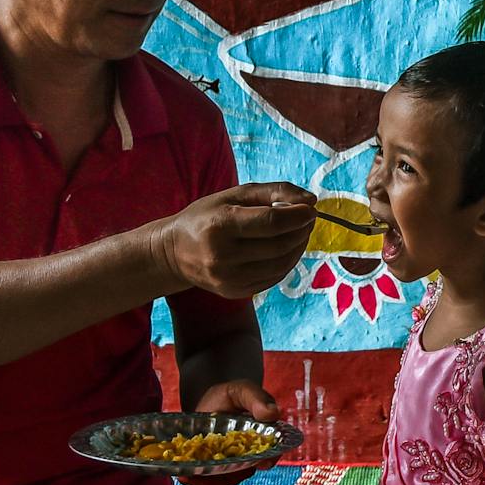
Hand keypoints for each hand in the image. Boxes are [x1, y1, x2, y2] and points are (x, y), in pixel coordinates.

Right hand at [158, 183, 317, 299]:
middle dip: (302, 230)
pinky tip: (286, 248)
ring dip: (299, 246)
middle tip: (307, 218)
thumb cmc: (207, 216)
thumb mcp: (235, 195)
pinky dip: (288, 261)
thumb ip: (274, 192)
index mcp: (220, 225)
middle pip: (280, 245)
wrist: (173, 253)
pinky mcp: (235, 292)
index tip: (310, 208)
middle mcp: (222, 256)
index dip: (298, 216)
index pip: (271, 223)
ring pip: (282, 264)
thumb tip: (311, 201)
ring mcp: (228, 279)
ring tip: (299, 231)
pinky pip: (274, 277)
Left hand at [174, 379, 280, 484]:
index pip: (271, 453)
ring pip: (225, 479)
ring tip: (193, 474)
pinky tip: (184, 474)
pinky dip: (196, 479)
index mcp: (262, 439)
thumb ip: (256, 399)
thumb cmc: (229, 395)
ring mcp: (228, 463)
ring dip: (211, 479)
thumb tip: (273, 413)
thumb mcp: (243, 391)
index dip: (268, 459)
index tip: (261, 462)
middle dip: (232, 474)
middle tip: (216, 470)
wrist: (207, 400)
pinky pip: (206, 478)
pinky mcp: (210, 466)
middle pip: (246, 471)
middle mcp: (248, 455)